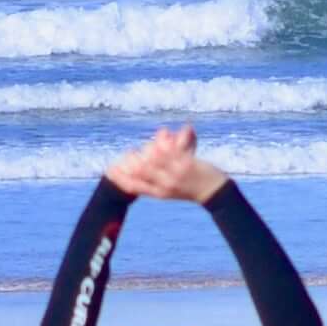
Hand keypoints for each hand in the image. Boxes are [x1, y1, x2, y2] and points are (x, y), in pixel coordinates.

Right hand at [104, 124, 224, 203]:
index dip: (120, 177)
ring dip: (150, 144)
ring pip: (154, 158)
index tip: (110, 169)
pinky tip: (164, 131)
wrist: (216, 194)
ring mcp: (175, 175)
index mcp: (158, 193)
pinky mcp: (186, 165)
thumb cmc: (192, 190)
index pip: (133, 186)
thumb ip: (155, 182)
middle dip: (131, 159)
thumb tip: (139, 173)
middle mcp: (164, 185)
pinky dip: (165, 139)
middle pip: (140, 170)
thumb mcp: (170, 190)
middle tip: (129, 152)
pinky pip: (171, 150)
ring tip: (155, 136)